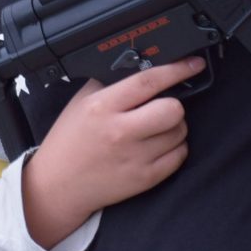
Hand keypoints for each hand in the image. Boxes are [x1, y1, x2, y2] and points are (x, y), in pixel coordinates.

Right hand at [23, 57, 202, 247]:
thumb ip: (110, 85)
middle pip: (173, 109)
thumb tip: (143, 68)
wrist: (57, 186)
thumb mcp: (80, 104)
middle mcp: (120, 132)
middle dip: (173, 105)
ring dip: (173, 128)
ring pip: (180, 132)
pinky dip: (174, 149)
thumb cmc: (68, 143)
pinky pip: (179, 155)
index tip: (193, 64)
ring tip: (152, 132)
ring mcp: (134, 157)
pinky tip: (155, 148)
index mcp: (102, 107)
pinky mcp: (145, 178)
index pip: (148, 81)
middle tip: (160, 109)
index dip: (177, 69)